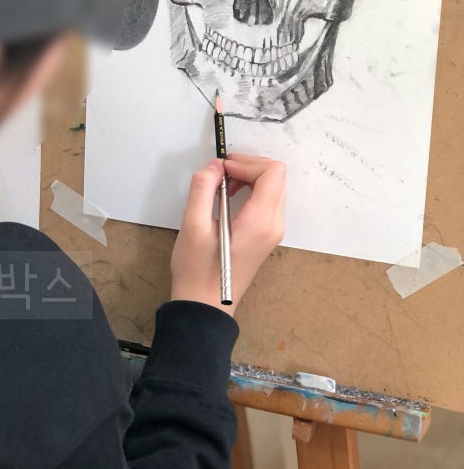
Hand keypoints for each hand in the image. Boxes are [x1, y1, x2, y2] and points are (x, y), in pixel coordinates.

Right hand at [170, 154, 285, 316]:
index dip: (247, 162)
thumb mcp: (192, 225)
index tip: (221, 169)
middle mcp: (274, 225)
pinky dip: (251, 191)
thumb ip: (203, 188)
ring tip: (221, 186)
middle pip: (276, 177)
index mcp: (260, 222)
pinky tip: (227, 198)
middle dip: (248, 167)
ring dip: (249, 178)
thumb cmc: (197, 270)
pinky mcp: (266, 236)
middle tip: (219, 173)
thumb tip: (215, 165)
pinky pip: (267, 201)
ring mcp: (273, 232)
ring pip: (273, 188)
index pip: (272, 173)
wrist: (205, 306)